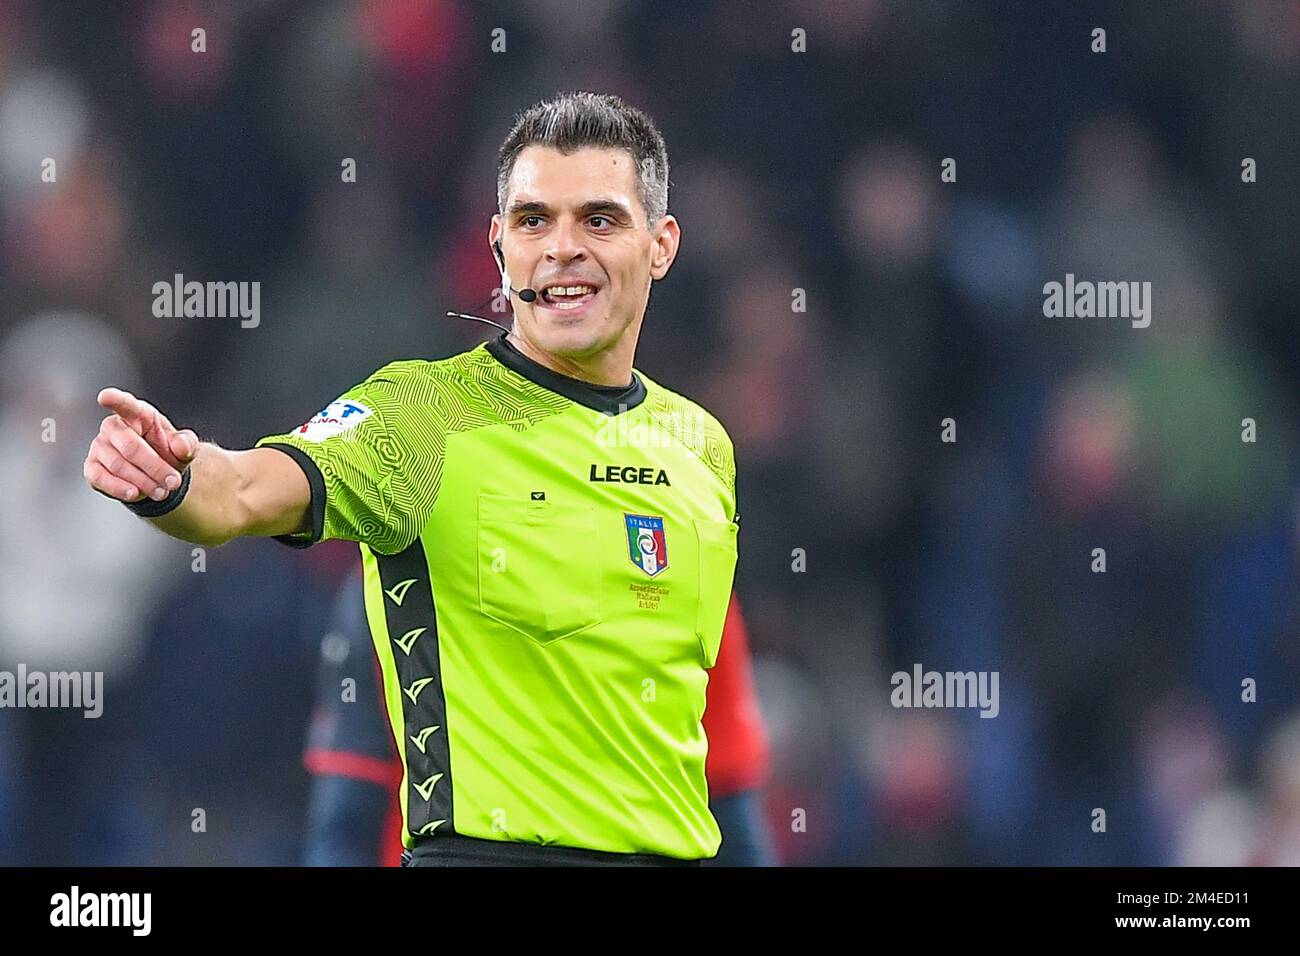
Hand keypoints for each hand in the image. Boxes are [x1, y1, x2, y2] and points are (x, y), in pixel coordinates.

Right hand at [85, 387, 198, 502]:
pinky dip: (119, 488)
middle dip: (154, 467)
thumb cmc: (167, 452)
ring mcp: (99, 447)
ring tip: (162, 492)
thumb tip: (182, 446)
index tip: (104, 397)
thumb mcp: (184, 447)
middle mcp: (113, 427)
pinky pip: (100, 478)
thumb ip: (187, 443)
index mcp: (137, 414)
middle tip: (173, 482)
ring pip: (118, 465)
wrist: (157, 474)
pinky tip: (135, 494)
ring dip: (143, 481)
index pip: (125, 404)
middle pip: (130, 446)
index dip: (114, 400)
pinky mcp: (92, 468)